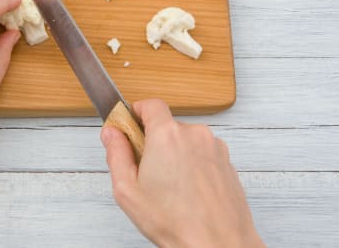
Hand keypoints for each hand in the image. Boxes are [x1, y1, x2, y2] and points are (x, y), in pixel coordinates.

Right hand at [101, 99, 263, 246]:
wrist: (218, 245)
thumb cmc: (176, 223)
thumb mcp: (128, 190)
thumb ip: (116, 154)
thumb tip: (111, 134)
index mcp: (167, 135)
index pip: (150, 104)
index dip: (137, 113)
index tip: (130, 127)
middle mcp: (194, 134)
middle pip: (167, 126)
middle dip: (154, 142)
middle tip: (146, 171)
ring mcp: (214, 147)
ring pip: (186, 141)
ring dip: (176, 156)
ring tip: (170, 189)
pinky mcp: (227, 162)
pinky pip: (203, 155)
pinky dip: (193, 167)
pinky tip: (187, 193)